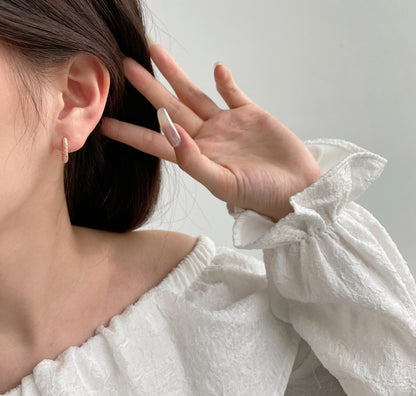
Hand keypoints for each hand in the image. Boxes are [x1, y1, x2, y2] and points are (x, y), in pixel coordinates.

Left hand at [101, 44, 321, 221]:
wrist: (297, 190)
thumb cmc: (261, 195)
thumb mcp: (223, 184)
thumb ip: (193, 160)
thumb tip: (169, 130)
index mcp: (196, 156)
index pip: (155, 141)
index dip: (129, 132)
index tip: (103, 122)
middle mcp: (206, 138)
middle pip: (170, 108)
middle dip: (147, 88)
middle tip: (124, 66)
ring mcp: (227, 124)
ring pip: (195, 94)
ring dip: (176, 74)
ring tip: (155, 52)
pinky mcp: (250, 114)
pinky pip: (233, 92)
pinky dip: (223, 80)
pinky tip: (215, 69)